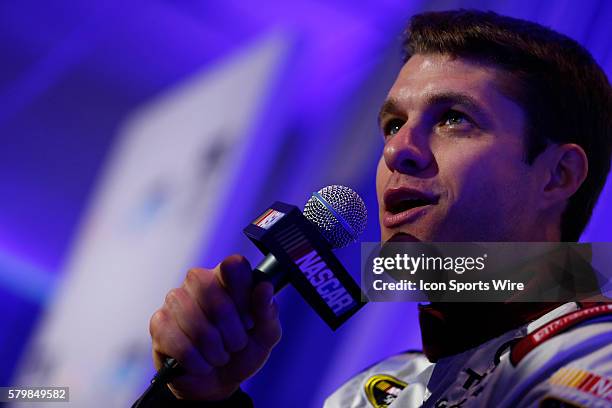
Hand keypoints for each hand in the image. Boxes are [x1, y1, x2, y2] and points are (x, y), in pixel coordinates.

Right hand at [149, 255, 280, 400]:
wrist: (218, 383)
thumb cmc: (242, 351)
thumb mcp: (265, 335)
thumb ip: (267, 312)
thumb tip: (264, 288)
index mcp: (227, 277)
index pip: (233, 265)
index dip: (243, 294)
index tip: (249, 320)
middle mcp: (198, 282)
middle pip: (209, 288)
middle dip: (229, 327)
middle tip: (236, 344)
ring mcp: (175, 300)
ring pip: (193, 318)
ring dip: (214, 348)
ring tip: (219, 356)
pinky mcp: (159, 324)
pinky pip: (177, 341)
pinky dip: (197, 361)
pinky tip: (202, 364)